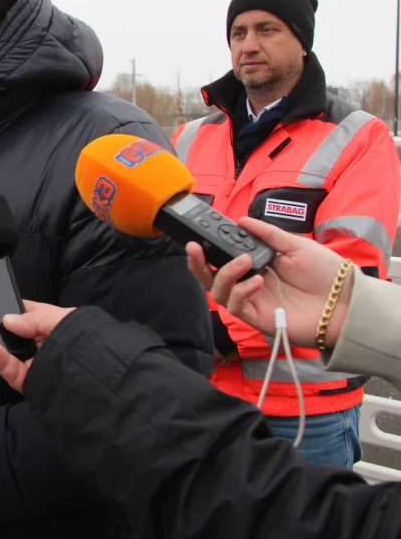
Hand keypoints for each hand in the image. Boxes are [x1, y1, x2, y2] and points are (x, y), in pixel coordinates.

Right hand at [0, 300, 75, 392]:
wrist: (100, 377)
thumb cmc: (84, 340)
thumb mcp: (60, 320)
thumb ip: (33, 319)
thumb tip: (7, 320)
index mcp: (56, 326)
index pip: (31, 313)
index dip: (16, 308)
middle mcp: (45, 345)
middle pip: (18, 335)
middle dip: (2, 328)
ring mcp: (37, 364)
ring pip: (11, 354)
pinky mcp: (30, 382)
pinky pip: (11, 371)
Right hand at [187, 217, 353, 348]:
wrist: (345, 302)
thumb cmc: (325, 274)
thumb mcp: (295, 245)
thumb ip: (267, 234)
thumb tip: (242, 220)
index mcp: (258, 265)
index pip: (224, 257)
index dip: (209, 248)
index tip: (201, 234)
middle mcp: (250, 283)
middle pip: (211, 277)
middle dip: (197, 263)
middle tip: (193, 247)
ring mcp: (253, 301)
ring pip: (218, 291)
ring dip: (225, 273)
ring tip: (244, 261)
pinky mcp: (257, 318)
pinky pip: (236, 305)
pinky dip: (241, 290)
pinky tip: (258, 281)